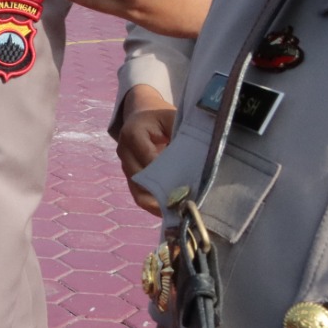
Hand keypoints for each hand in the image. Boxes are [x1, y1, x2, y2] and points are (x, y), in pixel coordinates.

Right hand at [117, 85, 176, 212]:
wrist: (142, 116)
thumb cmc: (161, 117)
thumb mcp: (172, 117)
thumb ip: (182, 134)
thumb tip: (203, 157)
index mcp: (133, 133)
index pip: (147, 157)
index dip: (165, 172)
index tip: (187, 184)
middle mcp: (125, 152)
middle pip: (141, 178)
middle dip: (163, 191)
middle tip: (186, 202)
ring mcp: (126, 167)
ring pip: (139, 192)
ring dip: (159, 203)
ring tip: (180, 211)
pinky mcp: (131, 179)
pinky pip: (141, 197)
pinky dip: (156, 205)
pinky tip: (172, 211)